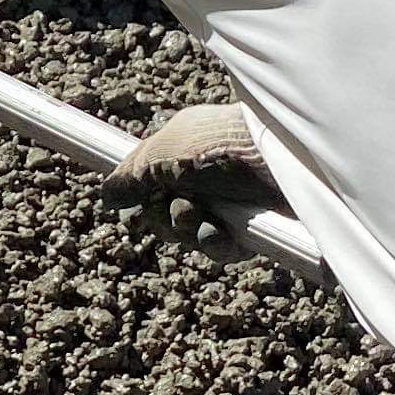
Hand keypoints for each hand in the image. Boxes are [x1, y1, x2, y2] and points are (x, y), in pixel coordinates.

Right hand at [102, 102, 281, 232]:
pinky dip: (219, 246)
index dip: (142, 199)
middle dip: (168, 219)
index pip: (150, 183)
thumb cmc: (224, 144)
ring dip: (192, 233)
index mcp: (185, 150)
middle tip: (184, 208)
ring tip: (207, 220)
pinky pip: (223, 250)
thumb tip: (107, 194)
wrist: (287, 159)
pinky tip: (227, 235)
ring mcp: (231, 201)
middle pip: (166, 215)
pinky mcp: (254, 225)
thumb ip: (133, 174)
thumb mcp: (166, 153)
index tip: (136, 207)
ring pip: (192, 236)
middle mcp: (206, 175)